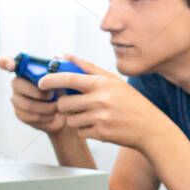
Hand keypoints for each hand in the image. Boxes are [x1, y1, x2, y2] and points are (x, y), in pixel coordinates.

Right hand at [0, 55, 68, 134]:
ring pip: (26, 104)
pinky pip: (28, 116)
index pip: (6, 61)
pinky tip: (53, 116)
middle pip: (17, 84)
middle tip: (53, 96)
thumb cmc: (67, 90)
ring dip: (45, 107)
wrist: (69, 113)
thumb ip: (63, 64)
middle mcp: (18, 82)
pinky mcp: (20, 113)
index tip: (11, 65)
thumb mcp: (68, 76)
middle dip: (38, 92)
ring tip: (58, 108)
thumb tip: (57, 56)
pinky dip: (44, 117)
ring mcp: (17, 98)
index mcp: (26, 69)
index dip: (5, 62)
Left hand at [37, 54, 172, 150]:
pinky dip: (84, 130)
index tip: (41, 82)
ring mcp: (100, 118)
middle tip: (73, 103)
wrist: (149, 127)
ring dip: (74, 118)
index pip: (69, 78)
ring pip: (70, 119)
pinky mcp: (101, 134)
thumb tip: (62, 56)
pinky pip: (79, 132)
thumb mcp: (112, 80)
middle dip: (64, 105)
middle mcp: (101, 100)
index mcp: (102, 84)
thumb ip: (86, 67)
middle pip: (64, 103)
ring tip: (90, 115)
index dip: (50, 80)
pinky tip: (97, 125)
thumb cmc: (130, 102)